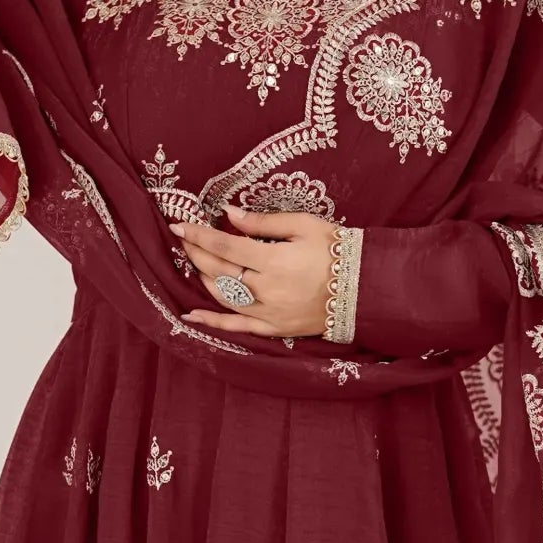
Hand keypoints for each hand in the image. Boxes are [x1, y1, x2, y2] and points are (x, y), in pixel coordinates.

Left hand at [173, 204, 335, 337]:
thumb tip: (229, 213)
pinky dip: (212, 321)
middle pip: (220, 270)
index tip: (179, 227)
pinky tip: (191, 314)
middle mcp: (266, 289)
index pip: (225, 246)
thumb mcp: (304, 225)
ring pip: (224, 297)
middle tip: (184, 241)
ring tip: (195, 264)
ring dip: (204, 279)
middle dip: (197, 254)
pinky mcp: (274, 329)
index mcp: (274, 260)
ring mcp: (269, 312)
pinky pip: (237, 327)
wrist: (364, 288)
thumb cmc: (337, 250)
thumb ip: (264, 222)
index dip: (199, 236)